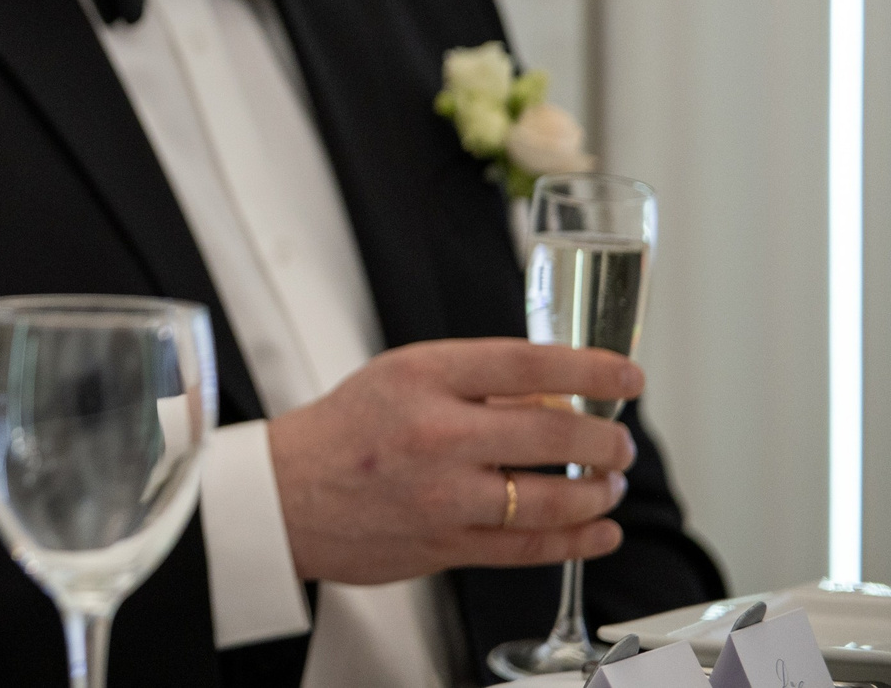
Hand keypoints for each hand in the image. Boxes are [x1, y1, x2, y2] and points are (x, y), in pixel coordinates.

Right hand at [265, 338, 642, 584]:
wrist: (284, 495)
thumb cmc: (343, 432)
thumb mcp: (399, 377)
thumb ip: (473, 382)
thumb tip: (555, 397)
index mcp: (423, 377)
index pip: (529, 364)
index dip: (591, 370)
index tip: (626, 377)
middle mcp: (436, 432)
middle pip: (553, 434)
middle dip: (605, 441)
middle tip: (619, 443)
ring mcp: (443, 494)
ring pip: (552, 498)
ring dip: (597, 492)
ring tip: (608, 485)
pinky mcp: (447, 545)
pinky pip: (531, 547)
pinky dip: (578, 541)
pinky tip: (599, 531)